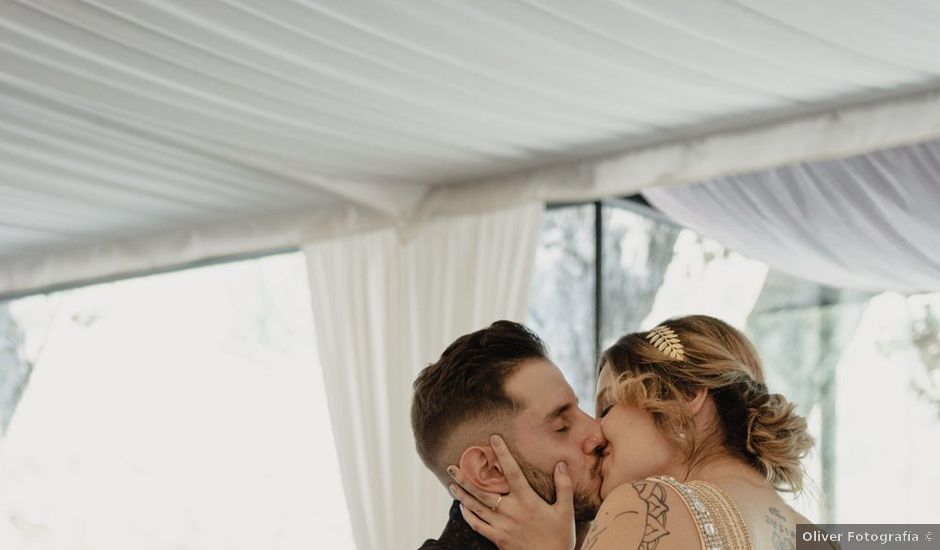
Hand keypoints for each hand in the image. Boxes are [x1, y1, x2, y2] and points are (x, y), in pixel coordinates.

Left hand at [448, 434, 574, 549]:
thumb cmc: (560, 537)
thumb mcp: (566, 511)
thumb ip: (564, 486)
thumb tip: (561, 464)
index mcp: (528, 500)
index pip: (512, 472)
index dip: (503, 454)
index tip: (493, 438)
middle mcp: (511, 511)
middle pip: (483, 490)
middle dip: (466, 477)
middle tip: (451, 466)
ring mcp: (502, 526)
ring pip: (476, 507)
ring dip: (462, 495)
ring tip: (451, 484)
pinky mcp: (498, 539)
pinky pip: (478, 526)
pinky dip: (468, 516)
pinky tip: (462, 508)